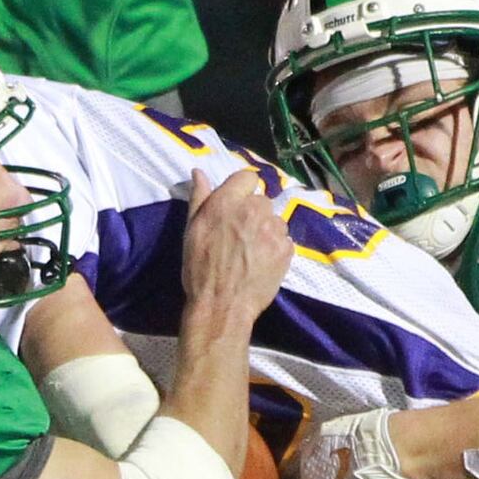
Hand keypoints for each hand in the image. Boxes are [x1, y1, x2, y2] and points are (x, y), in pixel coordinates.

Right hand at [181, 169, 290, 323]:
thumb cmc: (200, 269)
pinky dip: (276, 248)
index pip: (247, 178)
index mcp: (227, 203)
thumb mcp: (192, 230)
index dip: (242, 191)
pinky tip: (262, 262)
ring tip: (252, 251)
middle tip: (240, 235)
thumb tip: (199, 172)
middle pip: (262, 200)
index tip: (235, 207)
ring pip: (275, 220)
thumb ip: (199, 197)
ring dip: (266, 230)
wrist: (221, 305)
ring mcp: (273, 230)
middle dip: (254, 213)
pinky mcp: (286, 249)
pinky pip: (284, 239)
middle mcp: (253, 211)